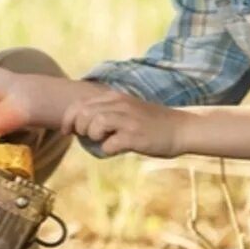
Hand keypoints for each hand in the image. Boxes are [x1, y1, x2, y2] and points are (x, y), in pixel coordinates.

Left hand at [62, 91, 185, 157]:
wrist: (182, 128)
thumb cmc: (151, 124)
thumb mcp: (126, 110)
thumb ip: (105, 112)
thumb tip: (78, 126)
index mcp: (114, 98)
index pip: (79, 104)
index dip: (68, 119)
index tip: (67, 131)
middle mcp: (120, 105)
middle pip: (83, 114)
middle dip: (79, 129)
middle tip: (89, 138)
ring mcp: (128, 120)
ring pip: (94, 125)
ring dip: (93, 137)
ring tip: (103, 142)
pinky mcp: (135, 136)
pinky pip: (109, 144)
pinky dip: (106, 150)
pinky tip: (115, 150)